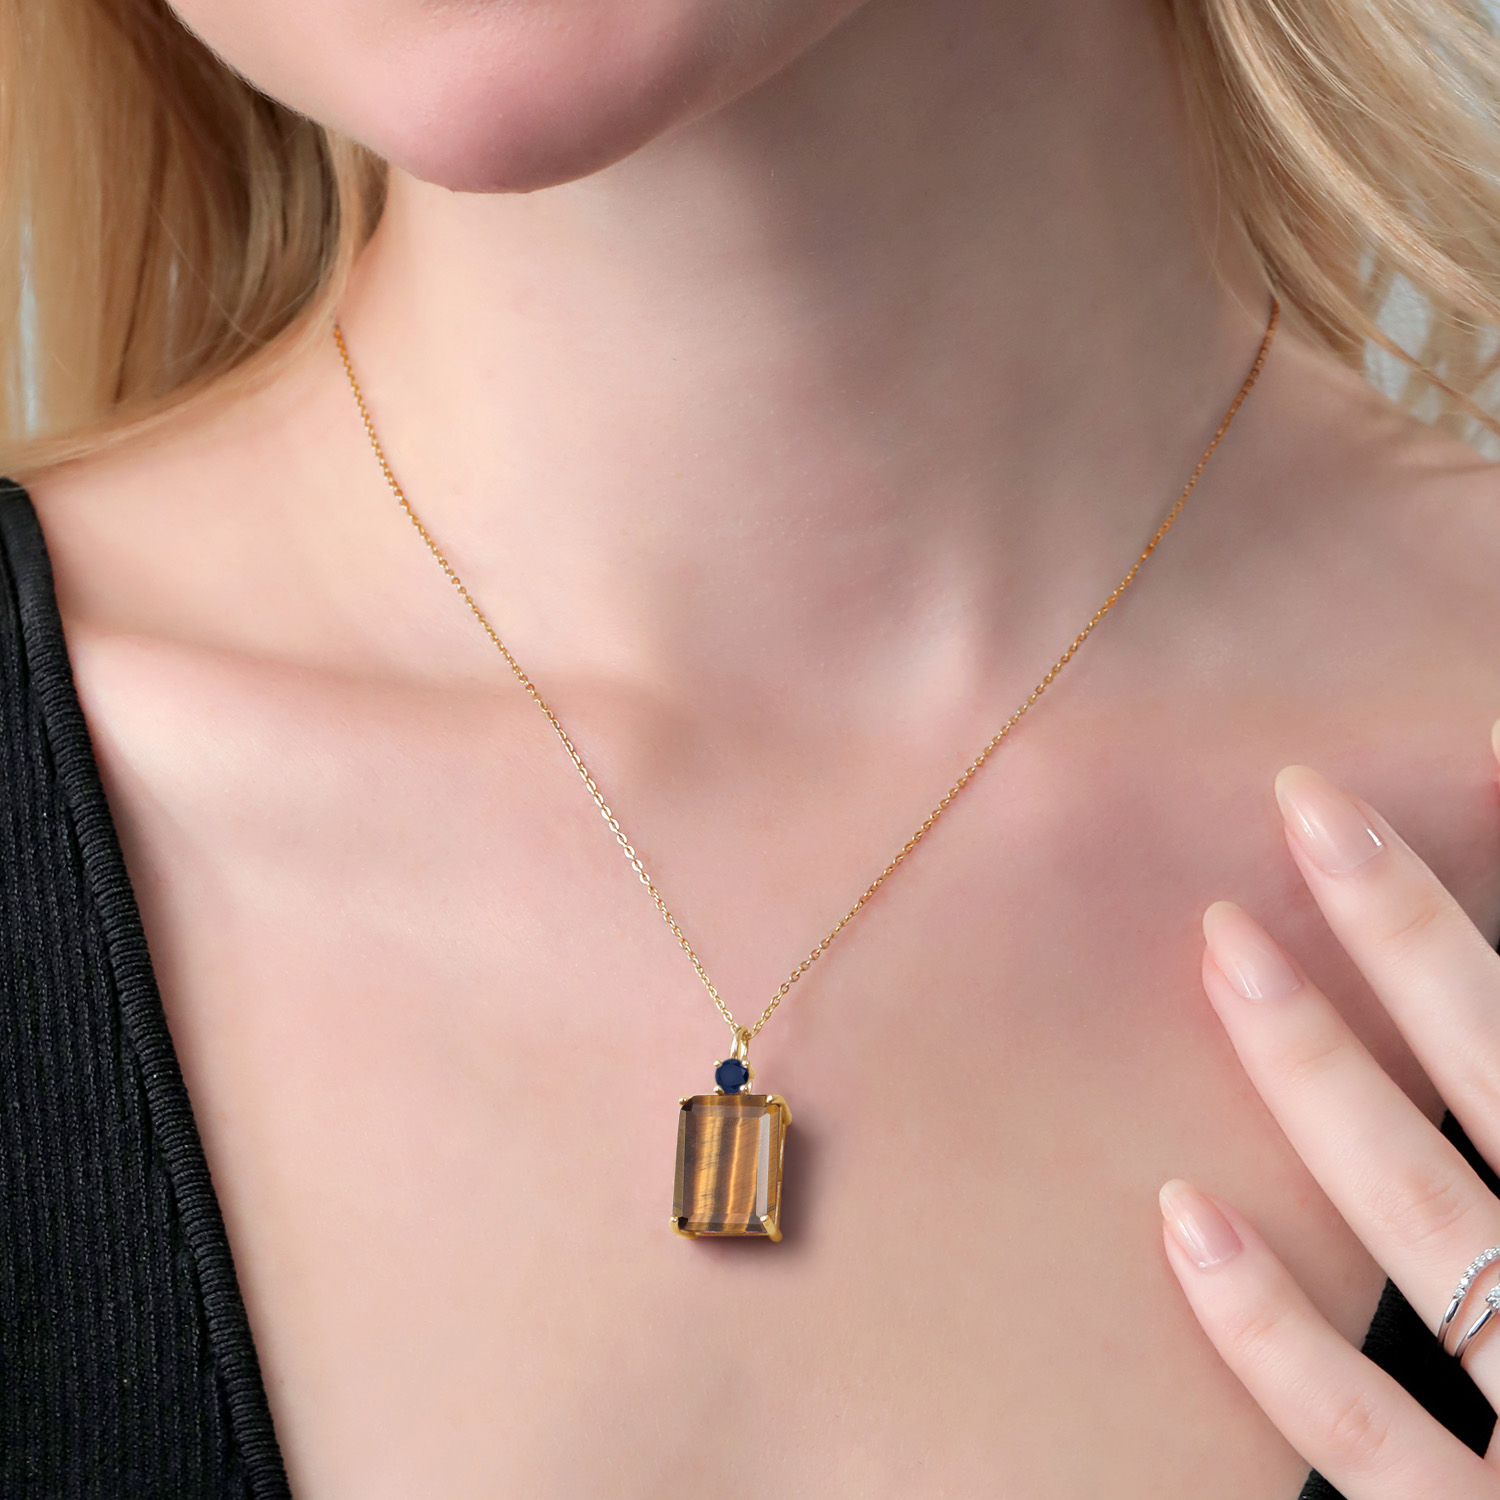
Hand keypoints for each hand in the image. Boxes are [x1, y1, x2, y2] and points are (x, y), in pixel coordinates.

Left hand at [1160, 728, 1499, 1497]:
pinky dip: (1275, 1338)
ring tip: (1222, 947)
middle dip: (1411, 941)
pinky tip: (1179, 1215)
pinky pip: (1378, 1451)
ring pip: (1432, 1228)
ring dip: (1321, 1078)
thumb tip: (1483, 1042)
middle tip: (1306, 806)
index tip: (1372, 825)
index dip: (1461, 935)